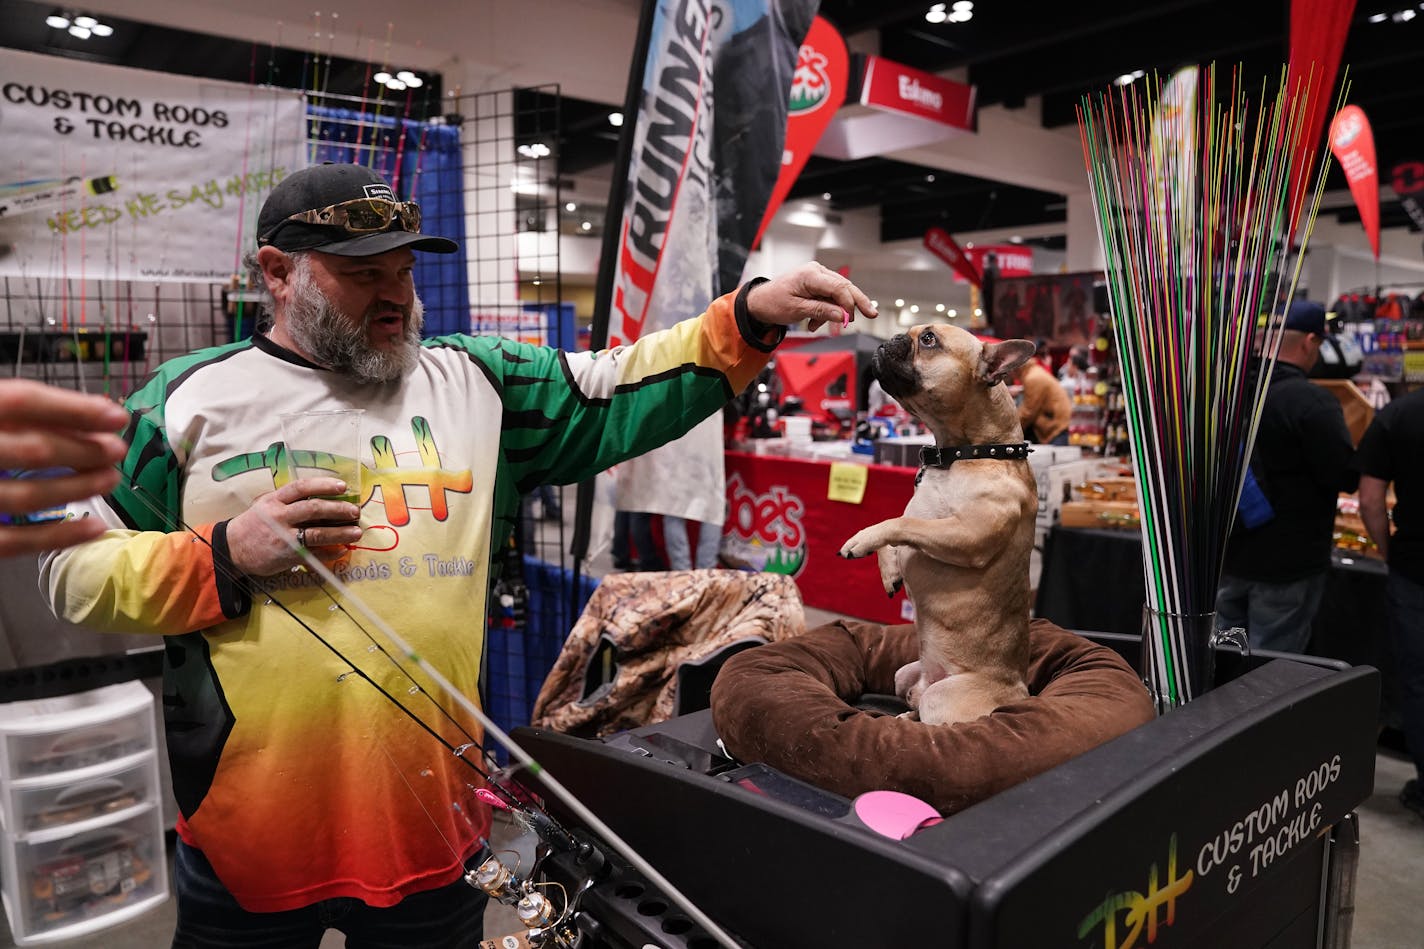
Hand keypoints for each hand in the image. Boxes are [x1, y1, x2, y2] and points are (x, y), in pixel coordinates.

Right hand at [0, 380, 127, 557]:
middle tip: (116, 451)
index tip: (114, 416)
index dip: (74, 408)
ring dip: (78, 488)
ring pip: (27, 496)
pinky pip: (14, 540)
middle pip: (32, 449)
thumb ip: (19, 412)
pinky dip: (58, 536)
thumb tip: (91, 414)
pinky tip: (92, 527)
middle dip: (84, 450)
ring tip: (108, 479)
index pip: (21, 402)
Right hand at [227, 478, 362, 576]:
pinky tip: (342, 550)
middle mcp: (279, 516)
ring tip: (356, 532)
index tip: (343, 486)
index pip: (301, 487)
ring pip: (317, 533)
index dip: (323, 485)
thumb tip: (321, 496)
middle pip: (313, 509)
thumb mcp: (266, 505)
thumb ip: (289, 500)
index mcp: (274, 500)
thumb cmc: (254, 524)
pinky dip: (330, 552)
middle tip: (355, 511)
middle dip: (338, 509)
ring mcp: (284, 537)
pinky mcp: (288, 555)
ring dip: (340, 533)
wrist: (232, 548)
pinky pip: (314, 554)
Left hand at [745, 262, 877, 331]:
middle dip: (857, 303)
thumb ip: (821, 311)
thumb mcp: (797, 310)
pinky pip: (830, 298)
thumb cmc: (773, 303)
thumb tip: (842, 316)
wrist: (760, 302)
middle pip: (845, 287)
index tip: (849, 320)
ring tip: (817, 326)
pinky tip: (814, 322)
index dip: (848, 304)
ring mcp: (818, 277)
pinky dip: (826, 311)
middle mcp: (817, 272)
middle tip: (872, 314)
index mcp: (811, 275)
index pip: (839, 287)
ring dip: (833, 313)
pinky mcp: (817, 284)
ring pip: (838, 294)